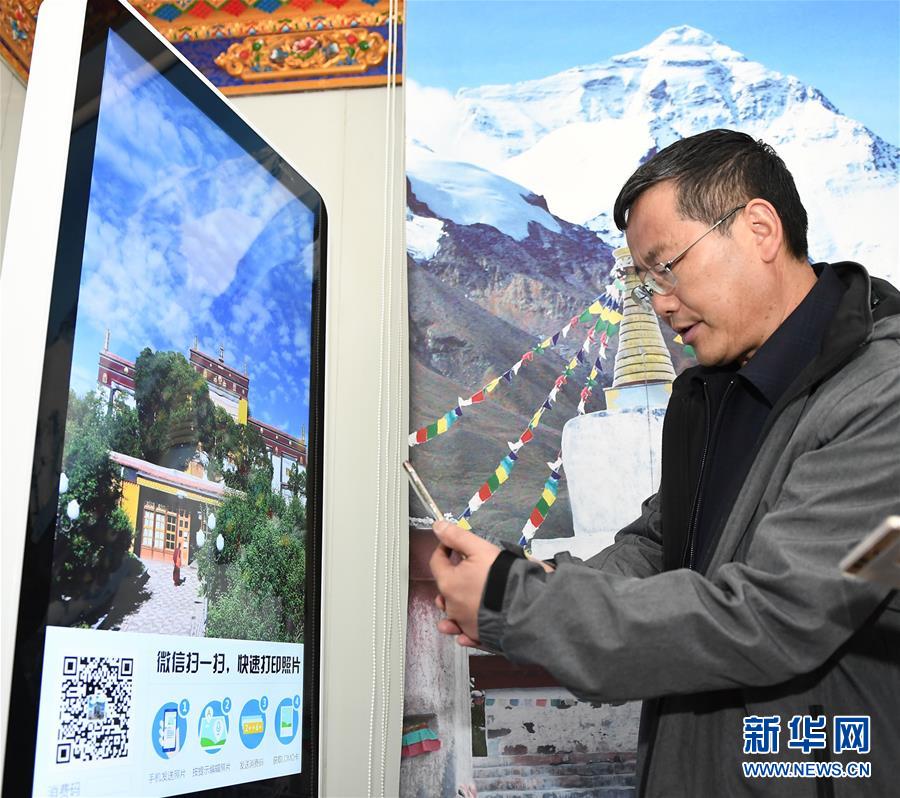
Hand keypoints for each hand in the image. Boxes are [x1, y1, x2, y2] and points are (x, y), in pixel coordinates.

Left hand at [429, 521, 500, 645]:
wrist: (524, 606)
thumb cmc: (502, 577)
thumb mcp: (480, 549)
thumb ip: (457, 537)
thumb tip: (437, 526)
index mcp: (448, 584)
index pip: (436, 562)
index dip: (443, 549)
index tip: (452, 544)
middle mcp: (452, 607)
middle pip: (445, 588)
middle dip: (451, 576)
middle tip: (464, 567)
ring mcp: (465, 624)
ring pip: (453, 613)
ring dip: (454, 605)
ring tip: (463, 596)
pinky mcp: (479, 636)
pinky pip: (467, 633)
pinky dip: (464, 630)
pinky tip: (466, 629)